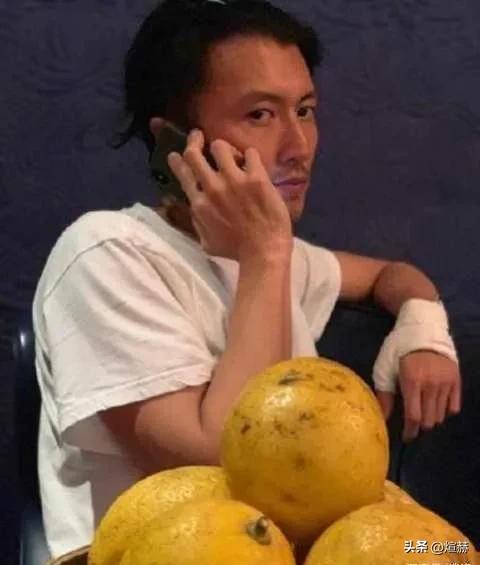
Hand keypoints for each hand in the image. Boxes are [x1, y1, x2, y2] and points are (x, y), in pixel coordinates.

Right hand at [167, 129, 291, 260]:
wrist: (263, 252)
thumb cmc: (235, 251)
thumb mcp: (206, 241)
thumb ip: (198, 221)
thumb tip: (195, 206)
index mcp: (199, 203)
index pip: (182, 172)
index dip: (177, 159)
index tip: (176, 154)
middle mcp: (212, 188)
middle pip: (194, 153)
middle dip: (195, 140)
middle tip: (199, 136)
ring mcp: (234, 180)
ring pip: (220, 146)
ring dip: (224, 147)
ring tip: (232, 154)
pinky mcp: (256, 178)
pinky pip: (250, 153)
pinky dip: (250, 156)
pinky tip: (254, 164)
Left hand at [376, 351, 460, 441]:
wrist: (422, 327)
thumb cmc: (398, 347)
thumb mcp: (384, 367)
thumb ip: (384, 393)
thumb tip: (382, 417)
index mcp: (412, 381)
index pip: (414, 416)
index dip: (410, 431)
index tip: (405, 437)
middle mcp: (432, 384)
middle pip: (429, 420)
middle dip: (419, 426)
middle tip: (412, 423)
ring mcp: (446, 382)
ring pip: (441, 415)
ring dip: (431, 418)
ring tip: (422, 412)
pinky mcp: (456, 379)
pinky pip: (454, 406)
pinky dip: (445, 411)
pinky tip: (435, 405)